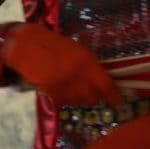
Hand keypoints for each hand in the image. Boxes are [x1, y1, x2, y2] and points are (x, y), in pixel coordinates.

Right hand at [2, 23, 121, 107]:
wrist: (30, 48)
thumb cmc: (56, 45)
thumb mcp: (79, 51)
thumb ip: (91, 65)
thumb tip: (104, 79)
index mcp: (87, 63)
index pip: (106, 85)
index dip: (114, 96)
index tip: (119, 102)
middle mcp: (78, 77)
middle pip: (93, 98)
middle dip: (95, 97)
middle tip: (93, 92)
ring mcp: (65, 87)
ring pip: (80, 102)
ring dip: (81, 99)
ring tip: (77, 89)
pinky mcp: (52, 94)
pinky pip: (66, 103)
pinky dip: (67, 99)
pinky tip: (64, 90)